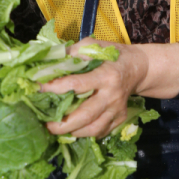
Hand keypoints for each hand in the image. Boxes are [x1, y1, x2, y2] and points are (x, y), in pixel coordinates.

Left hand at [42, 38, 178, 138]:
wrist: (140, 68)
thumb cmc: (114, 55)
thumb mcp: (95, 45)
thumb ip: (74, 52)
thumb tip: (50, 61)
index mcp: (105, 75)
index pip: (77, 84)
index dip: (56, 88)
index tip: (38, 88)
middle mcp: (111, 95)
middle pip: (85, 115)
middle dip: (64, 123)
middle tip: (46, 125)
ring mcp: (117, 109)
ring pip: (94, 128)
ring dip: (74, 132)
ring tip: (58, 130)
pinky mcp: (120, 117)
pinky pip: (102, 131)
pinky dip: (87, 133)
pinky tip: (75, 129)